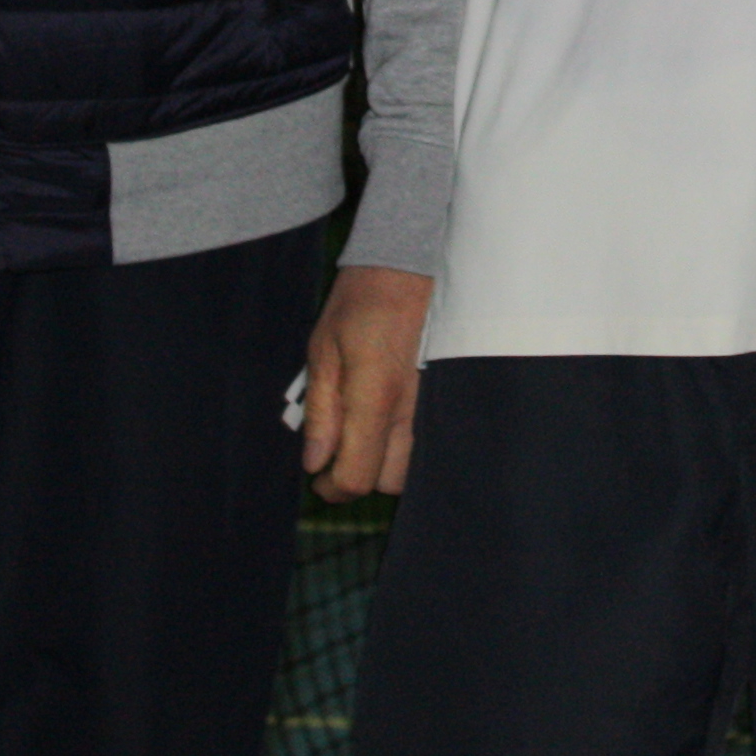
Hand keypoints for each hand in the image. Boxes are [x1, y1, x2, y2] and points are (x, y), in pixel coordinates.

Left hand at [302, 266, 433, 501]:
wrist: (407, 268)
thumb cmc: (359, 304)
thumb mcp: (323, 352)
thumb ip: (321, 412)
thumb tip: (314, 462)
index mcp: (375, 400)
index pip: (357, 477)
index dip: (332, 487)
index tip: (317, 475)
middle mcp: (410, 412)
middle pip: (389, 483)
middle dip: (359, 476)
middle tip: (338, 451)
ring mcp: (431, 406)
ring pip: (412, 467)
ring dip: (384, 464)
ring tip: (360, 435)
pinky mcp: (441, 397)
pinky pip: (425, 442)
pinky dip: (403, 447)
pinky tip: (384, 423)